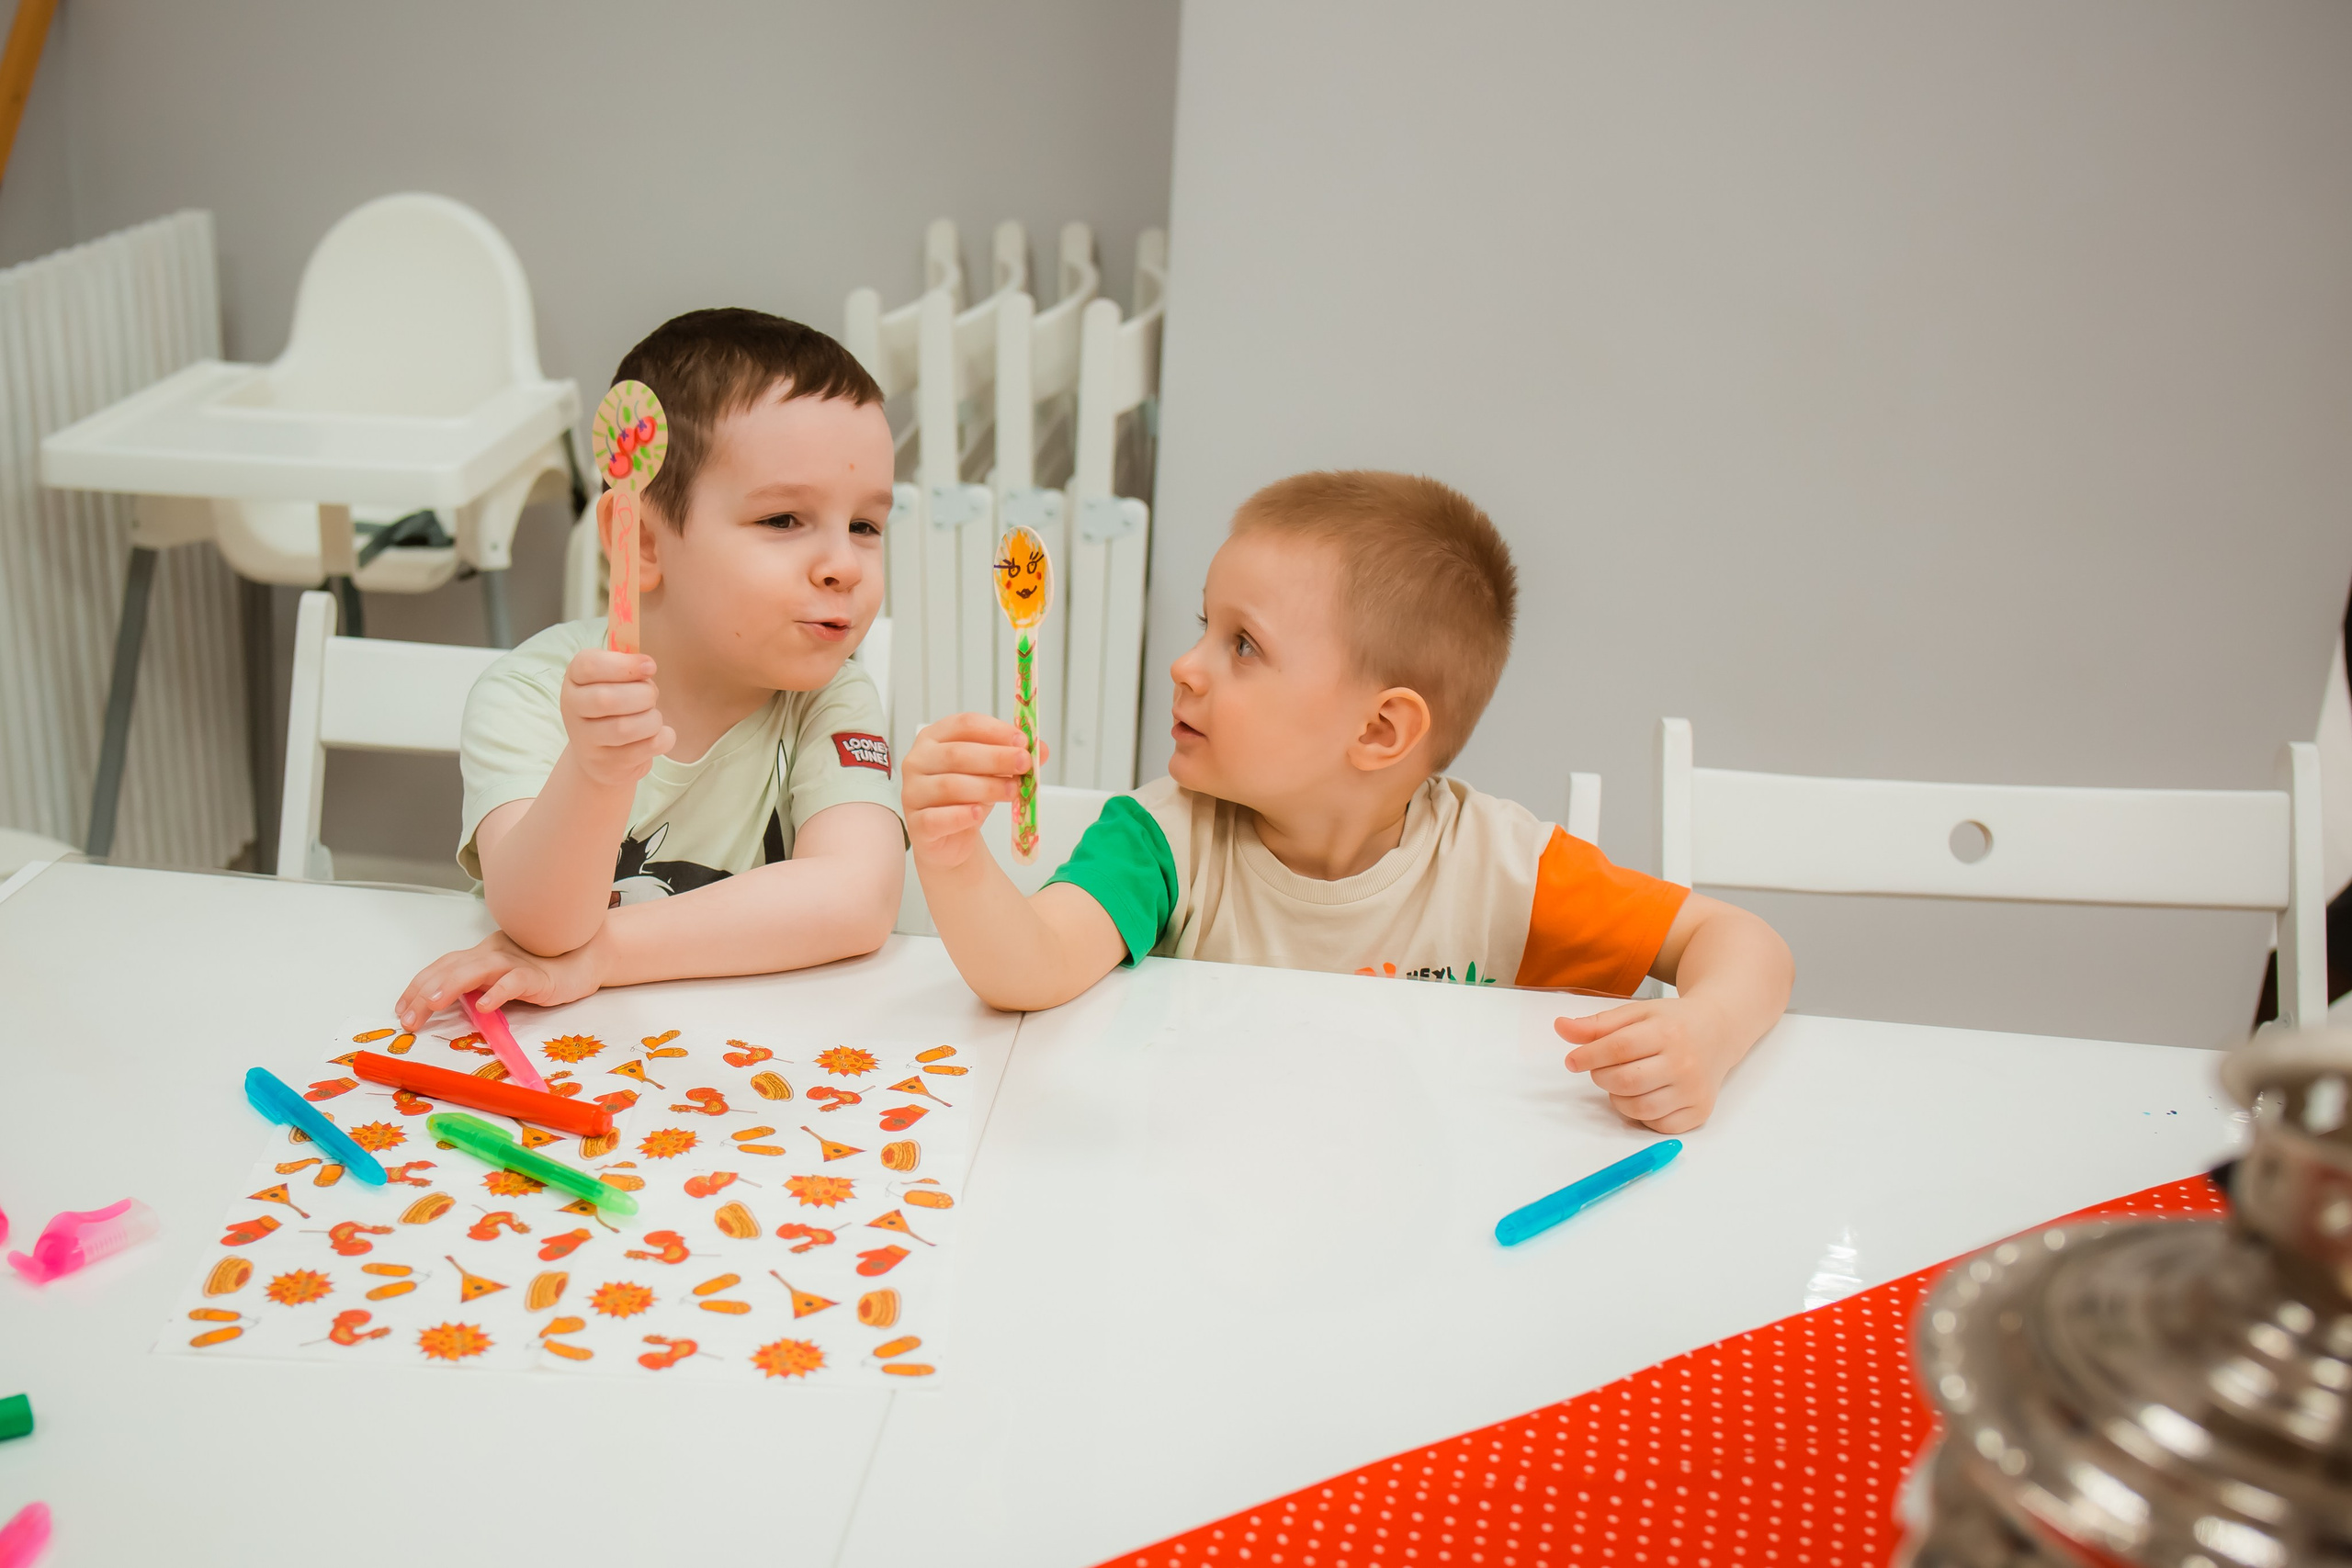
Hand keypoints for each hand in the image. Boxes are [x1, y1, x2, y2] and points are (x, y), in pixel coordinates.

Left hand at [395, 931, 604, 1031]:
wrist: (585, 959)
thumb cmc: (542, 972)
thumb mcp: (500, 980)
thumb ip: (477, 988)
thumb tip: (444, 1007)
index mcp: (481, 956)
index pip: (442, 967)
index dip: (418, 986)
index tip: (402, 1010)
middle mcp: (492, 954)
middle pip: (451, 968)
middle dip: (424, 992)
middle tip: (408, 1017)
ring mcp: (514, 963)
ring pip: (476, 969)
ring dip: (451, 985)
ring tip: (432, 1004)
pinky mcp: (537, 976)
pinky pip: (514, 981)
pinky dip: (498, 992)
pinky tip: (485, 1006)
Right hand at [559, 649, 673, 787]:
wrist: (602, 754)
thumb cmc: (615, 706)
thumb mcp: (614, 679)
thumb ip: (628, 667)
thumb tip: (646, 665)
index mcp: (574, 679)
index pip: (589, 665)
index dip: (625, 665)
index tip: (651, 667)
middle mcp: (572, 708)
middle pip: (607, 699)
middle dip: (643, 695)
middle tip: (651, 696)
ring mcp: (585, 741)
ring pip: (625, 728)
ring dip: (652, 719)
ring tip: (653, 717)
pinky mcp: (606, 765)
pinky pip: (645, 749)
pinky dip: (663, 738)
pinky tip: (660, 734)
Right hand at [901, 712, 1039, 868]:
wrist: (950, 839)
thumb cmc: (968, 798)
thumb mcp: (993, 773)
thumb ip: (1014, 758)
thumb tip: (1042, 749)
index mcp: (934, 738)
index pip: (964, 725)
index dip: (996, 731)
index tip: (1023, 741)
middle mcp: (918, 761)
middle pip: (957, 754)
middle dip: (996, 758)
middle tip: (1025, 764)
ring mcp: (913, 792)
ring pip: (950, 786)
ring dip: (987, 787)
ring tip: (1013, 791)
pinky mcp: (916, 824)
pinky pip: (937, 818)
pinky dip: (961, 815)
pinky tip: (979, 814)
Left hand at [1556, 996, 1739, 1133]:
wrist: (1719, 1031)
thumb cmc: (1672, 1022)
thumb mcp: (1637, 1013)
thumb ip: (1598, 1024)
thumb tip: (1560, 1028)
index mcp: (1667, 1032)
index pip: (1618, 1049)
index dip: (1588, 1056)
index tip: (1573, 1060)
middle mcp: (1684, 1063)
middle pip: (1625, 1081)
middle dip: (1602, 1077)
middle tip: (1603, 1069)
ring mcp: (1694, 1090)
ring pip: (1638, 1108)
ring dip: (1619, 1098)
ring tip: (1624, 1081)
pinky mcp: (1700, 1111)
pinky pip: (1658, 1125)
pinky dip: (1642, 1116)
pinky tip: (1644, 1096)